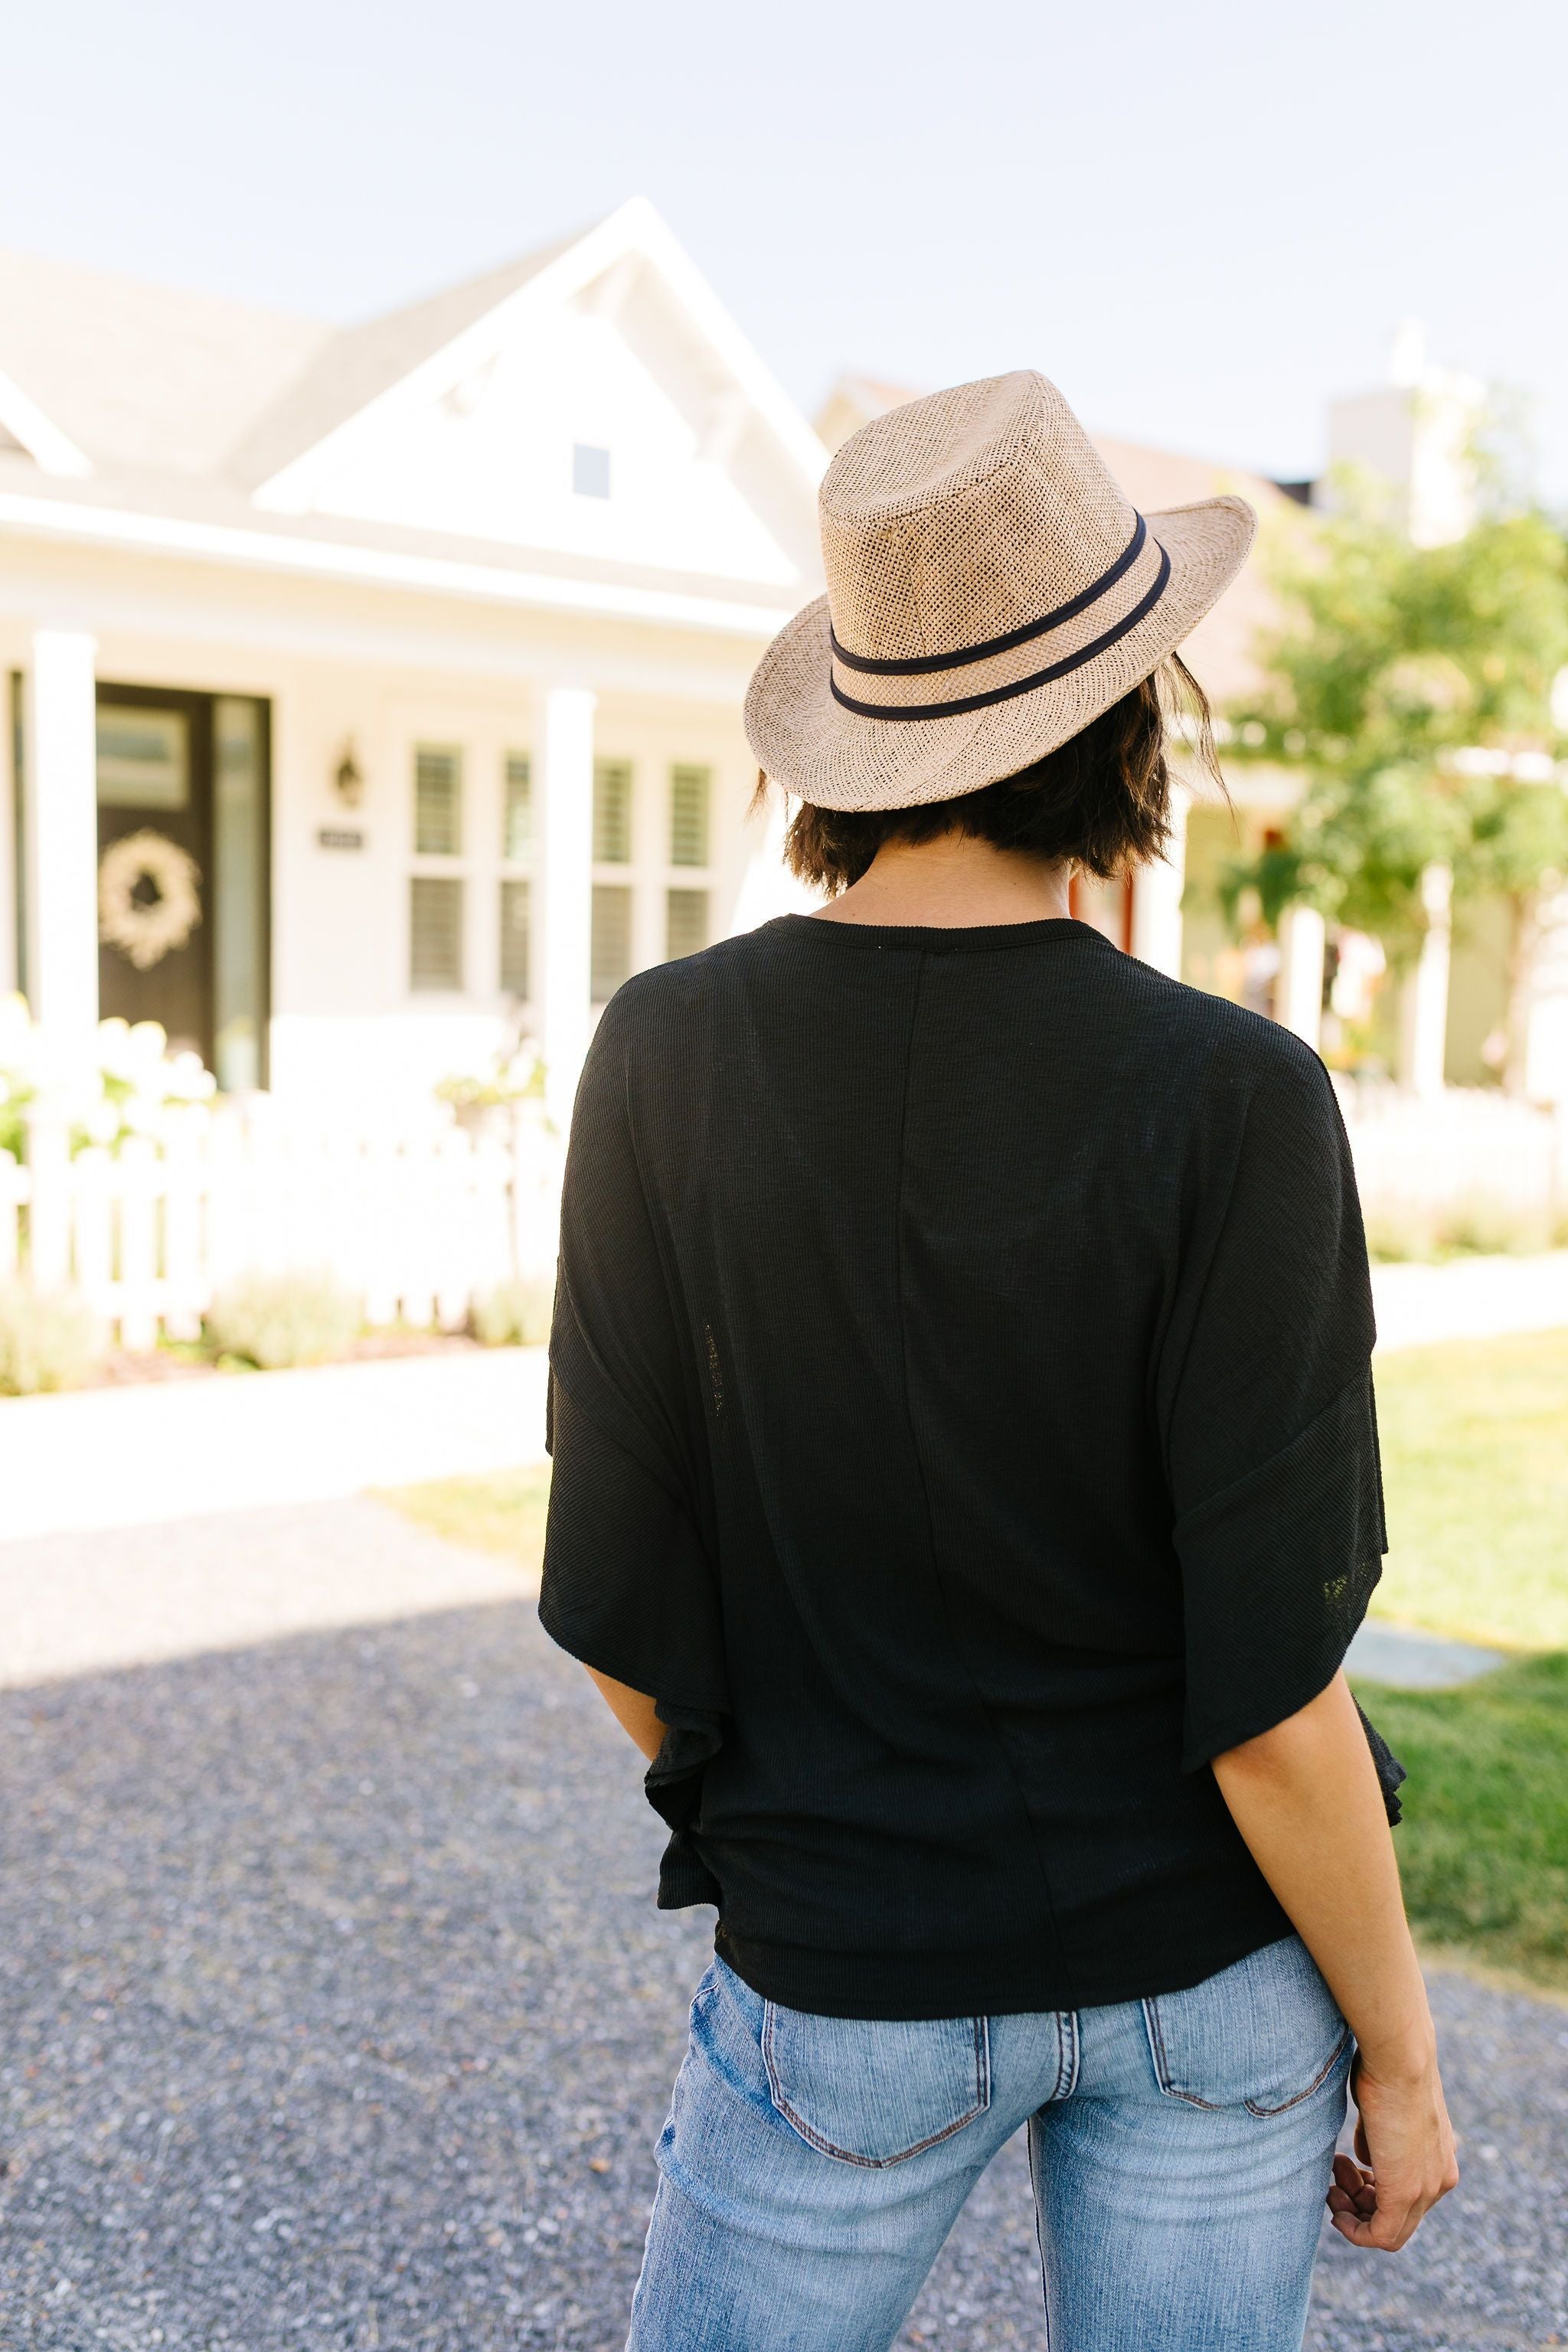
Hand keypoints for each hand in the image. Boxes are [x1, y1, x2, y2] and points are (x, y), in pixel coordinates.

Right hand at [1327, 2049, 1459, 2250]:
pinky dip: (1356, 2232)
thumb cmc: (1385, 2070)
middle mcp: (1440, 2179)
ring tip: (1332, 2181)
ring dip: (1354, 2214)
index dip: (1371, 2190)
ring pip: (1391, 2229)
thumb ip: (1377, 2141)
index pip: (1408, 2195)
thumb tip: (1364, 2161)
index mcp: (1440, 2159)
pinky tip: (1337, 2215)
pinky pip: (1383, 2235)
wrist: (1399, 2060)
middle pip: (1400, 2217)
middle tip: (1335, 2175)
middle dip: (1360, 2203)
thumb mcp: (1382, 2111)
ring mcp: (1427, 2189)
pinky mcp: (1406, 2193)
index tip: (1344, 2169)